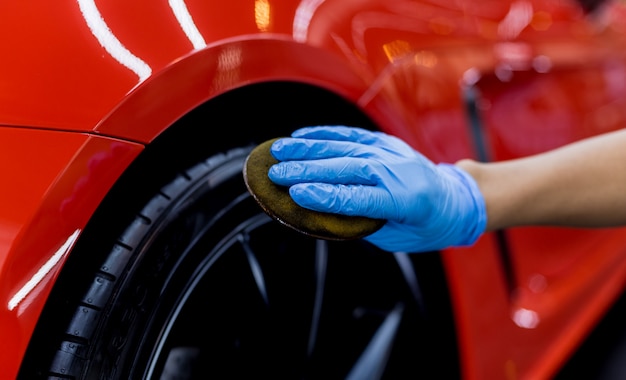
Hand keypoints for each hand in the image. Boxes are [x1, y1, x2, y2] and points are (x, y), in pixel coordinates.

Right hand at [268, 126, 486, 252]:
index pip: (358, 198)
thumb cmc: (425, 224)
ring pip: (345, 146)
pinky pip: (352, 134)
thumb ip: (361, 223)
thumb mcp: (396, 238)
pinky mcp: (386, 142)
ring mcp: (393, 153)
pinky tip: (302, 135)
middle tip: (277, 173)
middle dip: (308, 170)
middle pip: (346, 168)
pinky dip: (325, 134)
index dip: (325, 196)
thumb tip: (322, 212)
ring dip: (309, 148)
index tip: (297, 194)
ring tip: (280, 151)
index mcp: (406, 201)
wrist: (455, 197)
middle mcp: (399, 171)